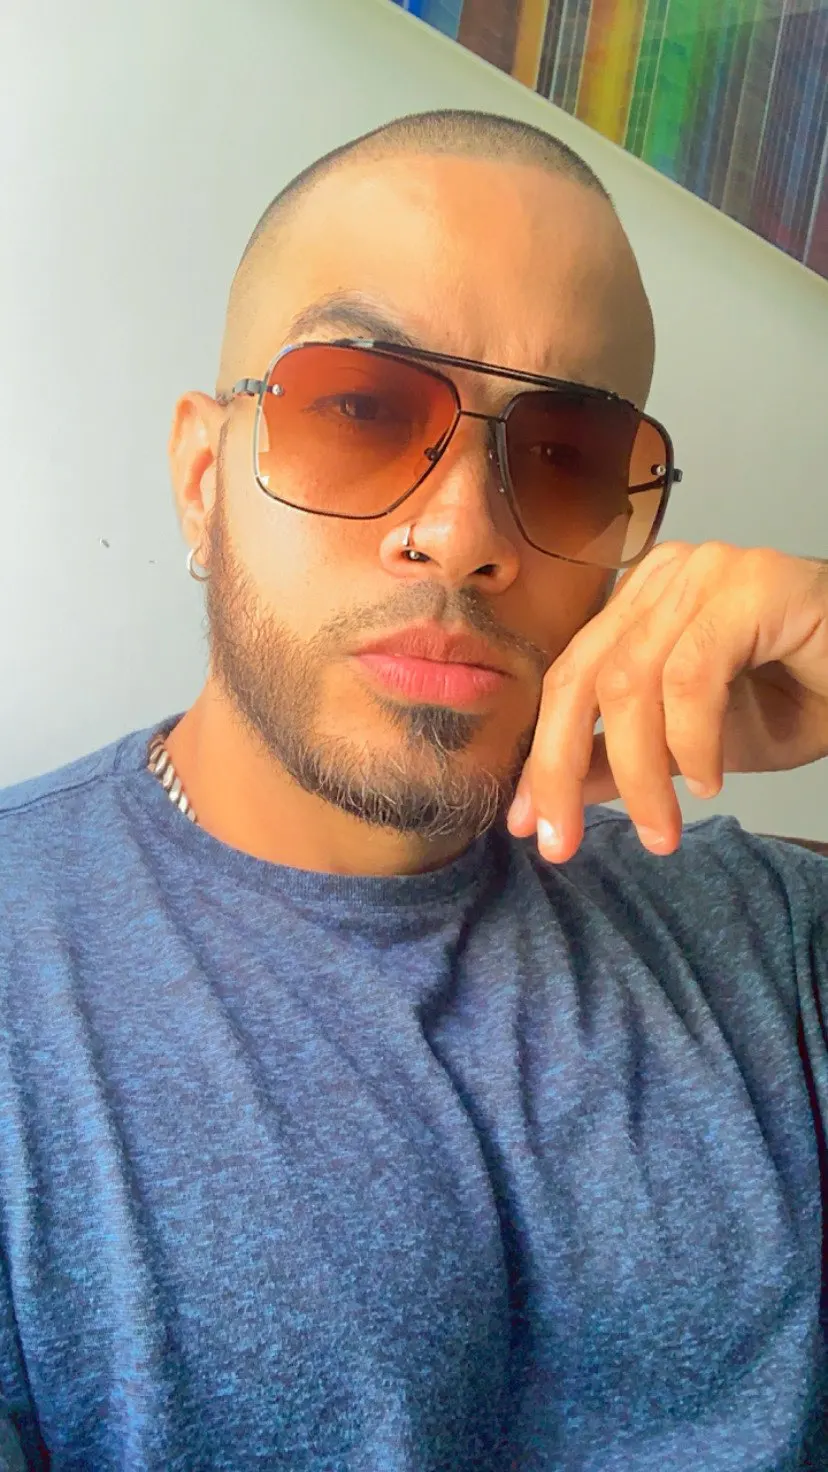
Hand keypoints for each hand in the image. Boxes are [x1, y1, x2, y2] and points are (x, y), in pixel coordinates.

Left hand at [506, 541, 827, 861]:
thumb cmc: (805, 698)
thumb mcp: (693, 749)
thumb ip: (621, 762)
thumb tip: (550, 802)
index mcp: (641, 603)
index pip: (569, 679)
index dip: (542, 756)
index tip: (530, 827)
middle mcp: (665, 576)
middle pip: (582, 677)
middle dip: (560, 769)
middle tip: (564, 842)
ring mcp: (707, 572)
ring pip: (631, 683)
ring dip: (640, 773)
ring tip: (663, 830)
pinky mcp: (752, 584)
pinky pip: (691, 676)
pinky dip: (693, 742)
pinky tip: (712, 780)